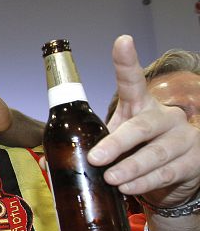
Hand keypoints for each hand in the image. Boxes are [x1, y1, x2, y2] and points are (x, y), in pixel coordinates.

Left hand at [88, 36, 199, 206]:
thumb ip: (86, 147)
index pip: (133, 81)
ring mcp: (181, 138)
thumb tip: (46, 161)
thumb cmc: (136, 150)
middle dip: (117, 143)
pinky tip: (128, 189)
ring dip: (131, 168)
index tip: (122, 42)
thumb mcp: (112, 142)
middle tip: (95, 158)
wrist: (174, 173)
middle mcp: (164, 117)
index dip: (127, 62)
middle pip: (143, 125)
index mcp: (139, 105)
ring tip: (111, 179)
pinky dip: (145, 182)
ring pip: (156, 153)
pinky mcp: (192, 162)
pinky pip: (167, 173)